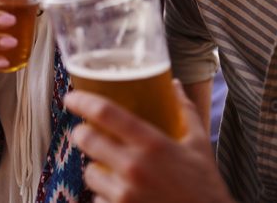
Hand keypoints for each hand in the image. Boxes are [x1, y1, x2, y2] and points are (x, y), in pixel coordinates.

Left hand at [65, 80, 233, 202]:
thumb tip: (175, 85)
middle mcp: (134, 167)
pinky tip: (119, 193)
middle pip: (88, 140)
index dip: (83, 101)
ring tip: (107, 167)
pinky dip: (104, 196)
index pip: (107, 113)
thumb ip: (186, 111)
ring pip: (90, 173)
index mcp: (152, 143)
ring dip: (94, 167)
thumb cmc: (205, 185)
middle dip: (81, 133)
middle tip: (83, 131)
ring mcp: (125, 195)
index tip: (71, 97)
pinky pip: (98, 201)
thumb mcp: (199, 143)